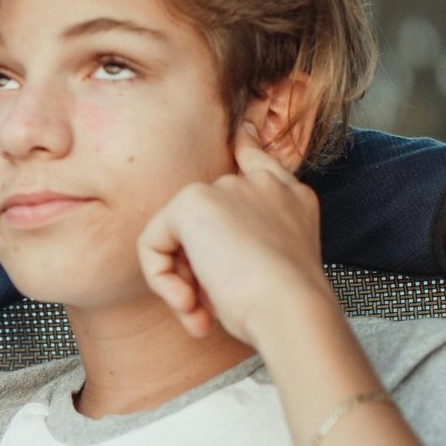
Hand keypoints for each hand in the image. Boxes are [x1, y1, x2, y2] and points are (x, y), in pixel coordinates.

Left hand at [137, 124, 339, 347]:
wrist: (292, 311)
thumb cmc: (285, 310)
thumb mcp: (271, 273)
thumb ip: (242, 253)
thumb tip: (200, 271)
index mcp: (289, 200)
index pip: (259, 160)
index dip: (247, 144)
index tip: (243, 131)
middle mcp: (261, 186)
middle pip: (200, 219)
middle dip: (195, 272)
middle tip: (207, 313)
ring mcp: (228, 188)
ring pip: (174, 236)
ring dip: (180, 283)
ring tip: (200, 314)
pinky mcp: (194, 202)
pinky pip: (153, 243)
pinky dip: (161, 280)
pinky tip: (188, 303)